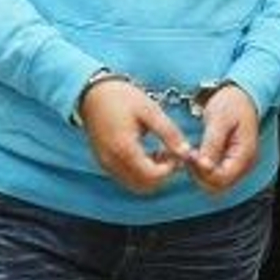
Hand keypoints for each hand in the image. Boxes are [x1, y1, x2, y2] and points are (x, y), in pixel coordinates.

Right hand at [78, 79, 193, 193]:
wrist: (93, 93)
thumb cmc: (123, 98)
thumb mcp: (151, 111)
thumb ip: (169, 133)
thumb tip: (187, 151)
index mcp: (124, 149)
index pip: (153, 176)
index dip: (170, 168)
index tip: (177, 152)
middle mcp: (112, 162)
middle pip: (144, 186)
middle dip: (163, 174)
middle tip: (171, 153)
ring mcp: (106, 164)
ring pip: (135, 184)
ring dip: (152, 174)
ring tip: (160, 151)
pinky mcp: (104, 162)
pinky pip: (125, 177)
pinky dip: (140, 172)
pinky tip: (148, 152)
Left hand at [187, 85, 260, 192]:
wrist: (241, 95)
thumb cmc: (232, 103)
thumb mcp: (219, 120)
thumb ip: (212, 144)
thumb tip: (204, 165)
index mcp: (245, 154)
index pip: (222, 177)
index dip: (202, 172)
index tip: (191, 156)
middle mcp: (245, 164)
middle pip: (219, 185)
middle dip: (200, 174)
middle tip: (189, 156)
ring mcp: (239, 164)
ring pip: (216, 183)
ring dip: (200, 174)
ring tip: (192, 155)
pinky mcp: (232, 161)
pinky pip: (217, 175)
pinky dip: (204, 170)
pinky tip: (197, 157)